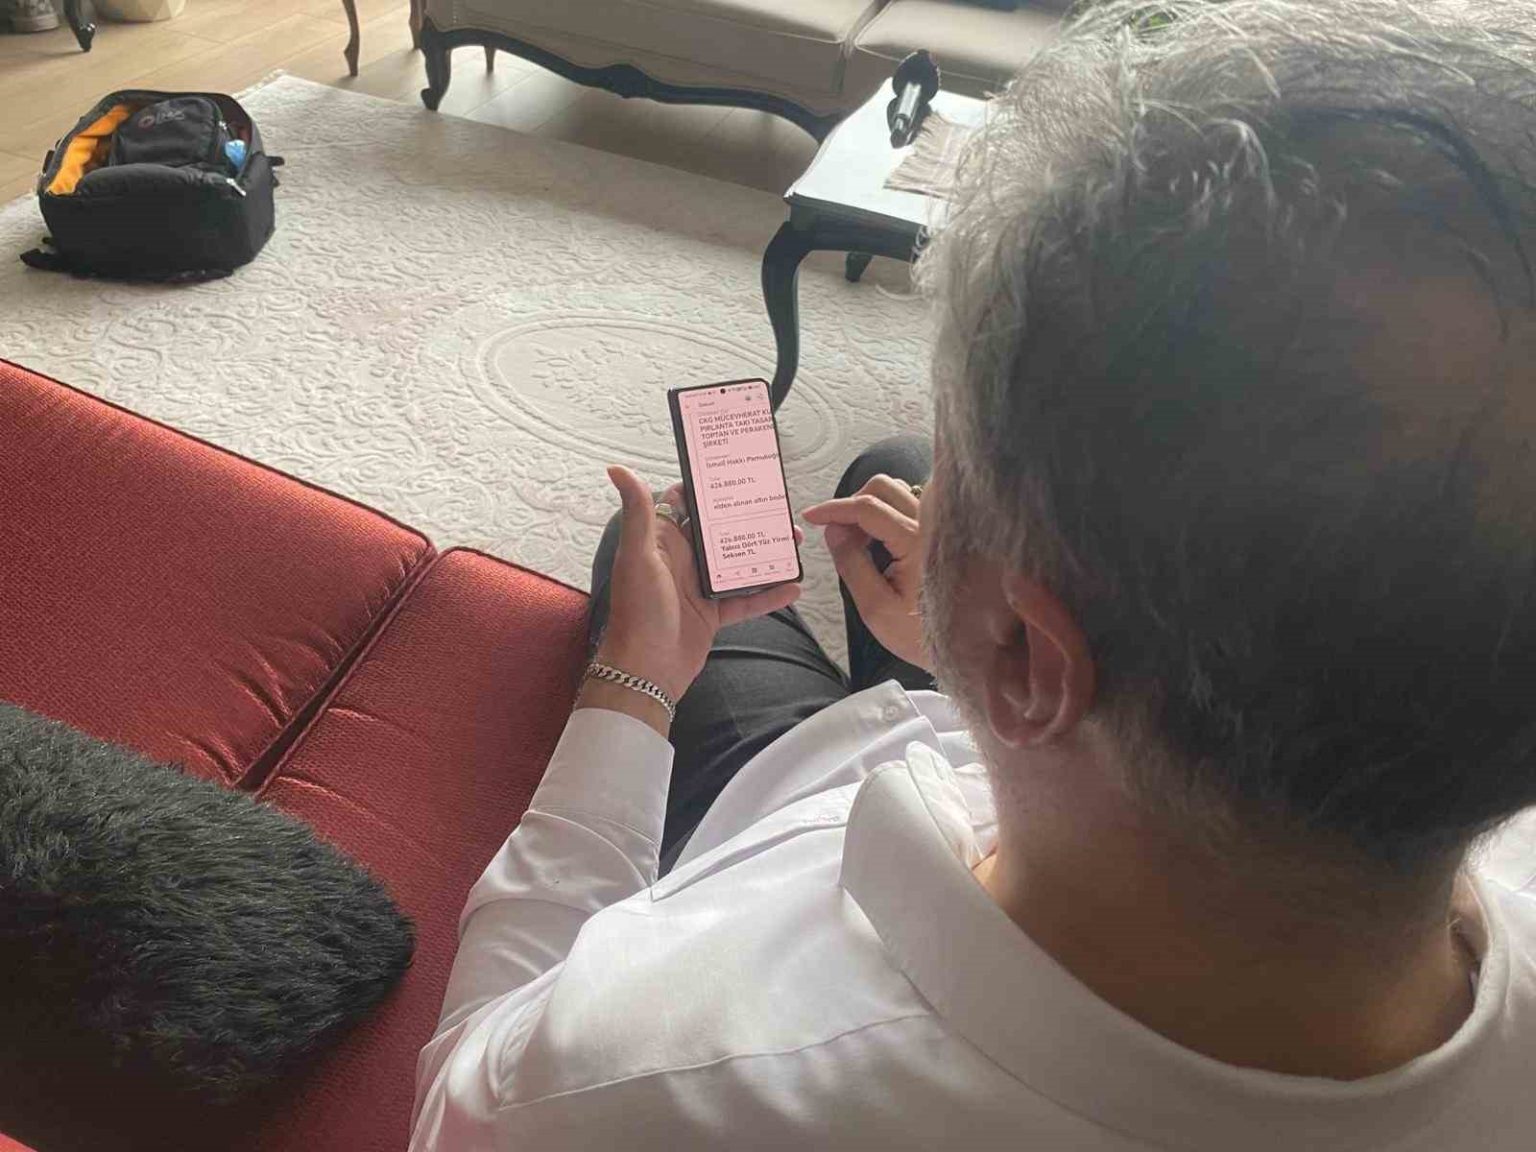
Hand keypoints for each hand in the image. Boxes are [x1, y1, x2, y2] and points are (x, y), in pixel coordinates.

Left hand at [594, 466, 801, 706]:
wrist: (646, 673)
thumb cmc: (637, 614)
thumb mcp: (638, 557)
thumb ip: (637, 512)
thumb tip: (618, 468)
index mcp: (662, 542)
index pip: (686, 505)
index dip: (709, 490)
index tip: (736, 473)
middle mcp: (682, 561)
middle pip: (721, 532)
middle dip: (749, 520)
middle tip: (779, 510)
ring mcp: (699, 588)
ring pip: (738, 563)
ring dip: (765, 553)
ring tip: (794, 543)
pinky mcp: (713, 614)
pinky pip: (746, 600)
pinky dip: (769, 594)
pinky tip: (793, 586)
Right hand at [802, 475, 929, 671]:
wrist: (962, 645)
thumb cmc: (919, 634)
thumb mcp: (875, 607)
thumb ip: (851, 564)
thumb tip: (833, 531)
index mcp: (916, 542)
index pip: (867, 508)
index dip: (834, 509)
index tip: (811, 517)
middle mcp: (931, 524)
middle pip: (882, 487)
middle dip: (852, 503)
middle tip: (837, 533)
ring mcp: (938, 525)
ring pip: (896, 492)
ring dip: (869, 506)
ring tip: (857, 539)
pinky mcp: (940, 531)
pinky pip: (908, 504)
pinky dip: (885, 512)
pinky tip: (877, 541)